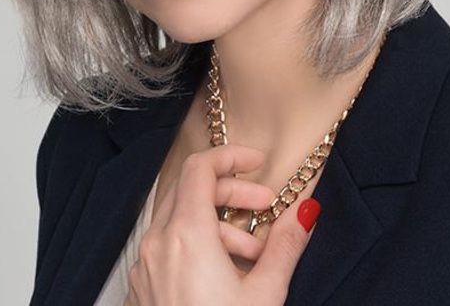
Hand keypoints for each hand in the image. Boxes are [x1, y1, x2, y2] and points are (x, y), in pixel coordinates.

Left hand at [124, 144, 319, 305]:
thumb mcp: (265, 293)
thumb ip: (286, 244)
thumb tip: (306, 209)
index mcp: (186, 235)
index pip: (201, 167)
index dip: (232, 156)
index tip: (259, 162)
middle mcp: (158, 243)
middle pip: (191, 188)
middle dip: (231, 191)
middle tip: (265, 205)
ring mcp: (145, 266)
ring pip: (180, 218)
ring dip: (218, 222)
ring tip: (254, 253)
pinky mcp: (143, 287)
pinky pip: (170, 246)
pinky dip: (198, 243)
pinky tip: (226, 274)